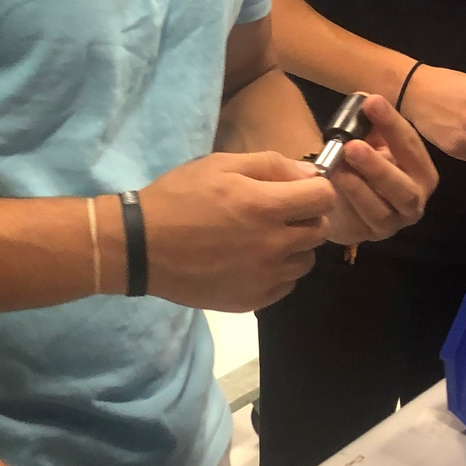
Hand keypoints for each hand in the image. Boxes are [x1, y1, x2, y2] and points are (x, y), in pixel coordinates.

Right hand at [140, 152, 335, 311]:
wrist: (141, 246)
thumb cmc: (179, 197)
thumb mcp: (220, 165)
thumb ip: (270, 165)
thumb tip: (311, 174)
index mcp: (267, 207)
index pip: (325, 198)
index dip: (316, 188)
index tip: (300, 189)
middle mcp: (274, 246)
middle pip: (320, 230)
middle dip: (305, 216)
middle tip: (277, 211)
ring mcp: (264, 278)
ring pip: (305, 261)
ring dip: (294, 246)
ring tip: (263, 237)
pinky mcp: (252, 301)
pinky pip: (286, 285)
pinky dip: (277, 272)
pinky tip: (251, 260)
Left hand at [322, 93, 439, 245]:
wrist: (341, 197)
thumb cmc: (360, 163)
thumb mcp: (367, 140)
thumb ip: (369, 125)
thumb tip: (364, 102)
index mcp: (420, 170)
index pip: (410, 146)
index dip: (391, 124)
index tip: (371, 102)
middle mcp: (415, 199)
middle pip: (404, 188)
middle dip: (378, 166)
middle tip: (351, 146)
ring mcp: (395, 221)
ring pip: (382, 211)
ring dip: (359, 187)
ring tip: (337, 166)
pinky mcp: (372, 234)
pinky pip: (363, 223)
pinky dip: (348, 203)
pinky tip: (331, 185)